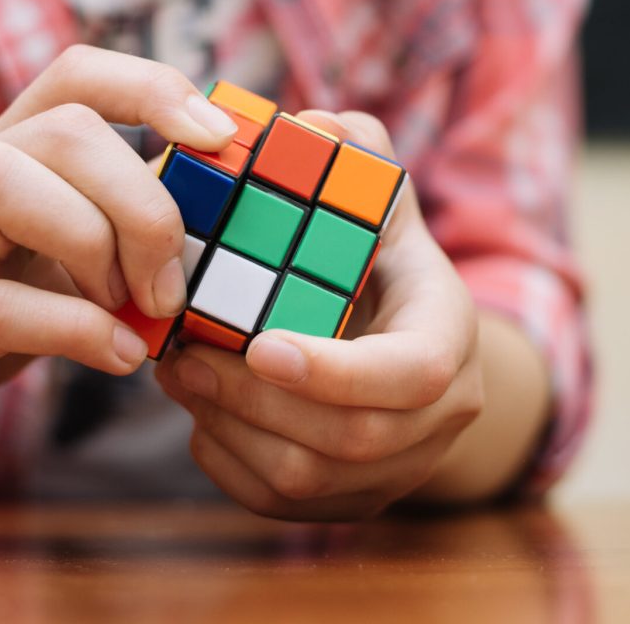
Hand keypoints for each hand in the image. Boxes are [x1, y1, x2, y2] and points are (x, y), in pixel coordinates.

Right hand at [0, 45, 237, 463]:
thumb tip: (227, 215)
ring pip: (13, 185)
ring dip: (99, 252)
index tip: (219, 136)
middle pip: (67, 130)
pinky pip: (2, 304)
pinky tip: (119, 355)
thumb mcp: (50, 242)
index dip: (157, 87)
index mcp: (13, 150)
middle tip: (170, 283)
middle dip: (146, 206)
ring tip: (132, 311)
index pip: (80, 74)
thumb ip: (119, 216)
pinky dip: (78, 331)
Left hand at [156, 111, 485, 520]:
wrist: (411, 345)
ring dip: (228, 427)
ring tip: (179, 373)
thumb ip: (355, 156)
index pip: (414, 374)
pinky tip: (203, 410)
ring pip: (306, 479)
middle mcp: (440, 417)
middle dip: (254, 398)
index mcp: (451, 335)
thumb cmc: (382, 260)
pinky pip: (280, 503)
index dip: (336, 370)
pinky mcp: (353, 501)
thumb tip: (315, 125)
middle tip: (183, 355)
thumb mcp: (381, 201)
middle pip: (351, 438)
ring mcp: (399, 470)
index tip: (259, 343)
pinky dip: (226, 459)